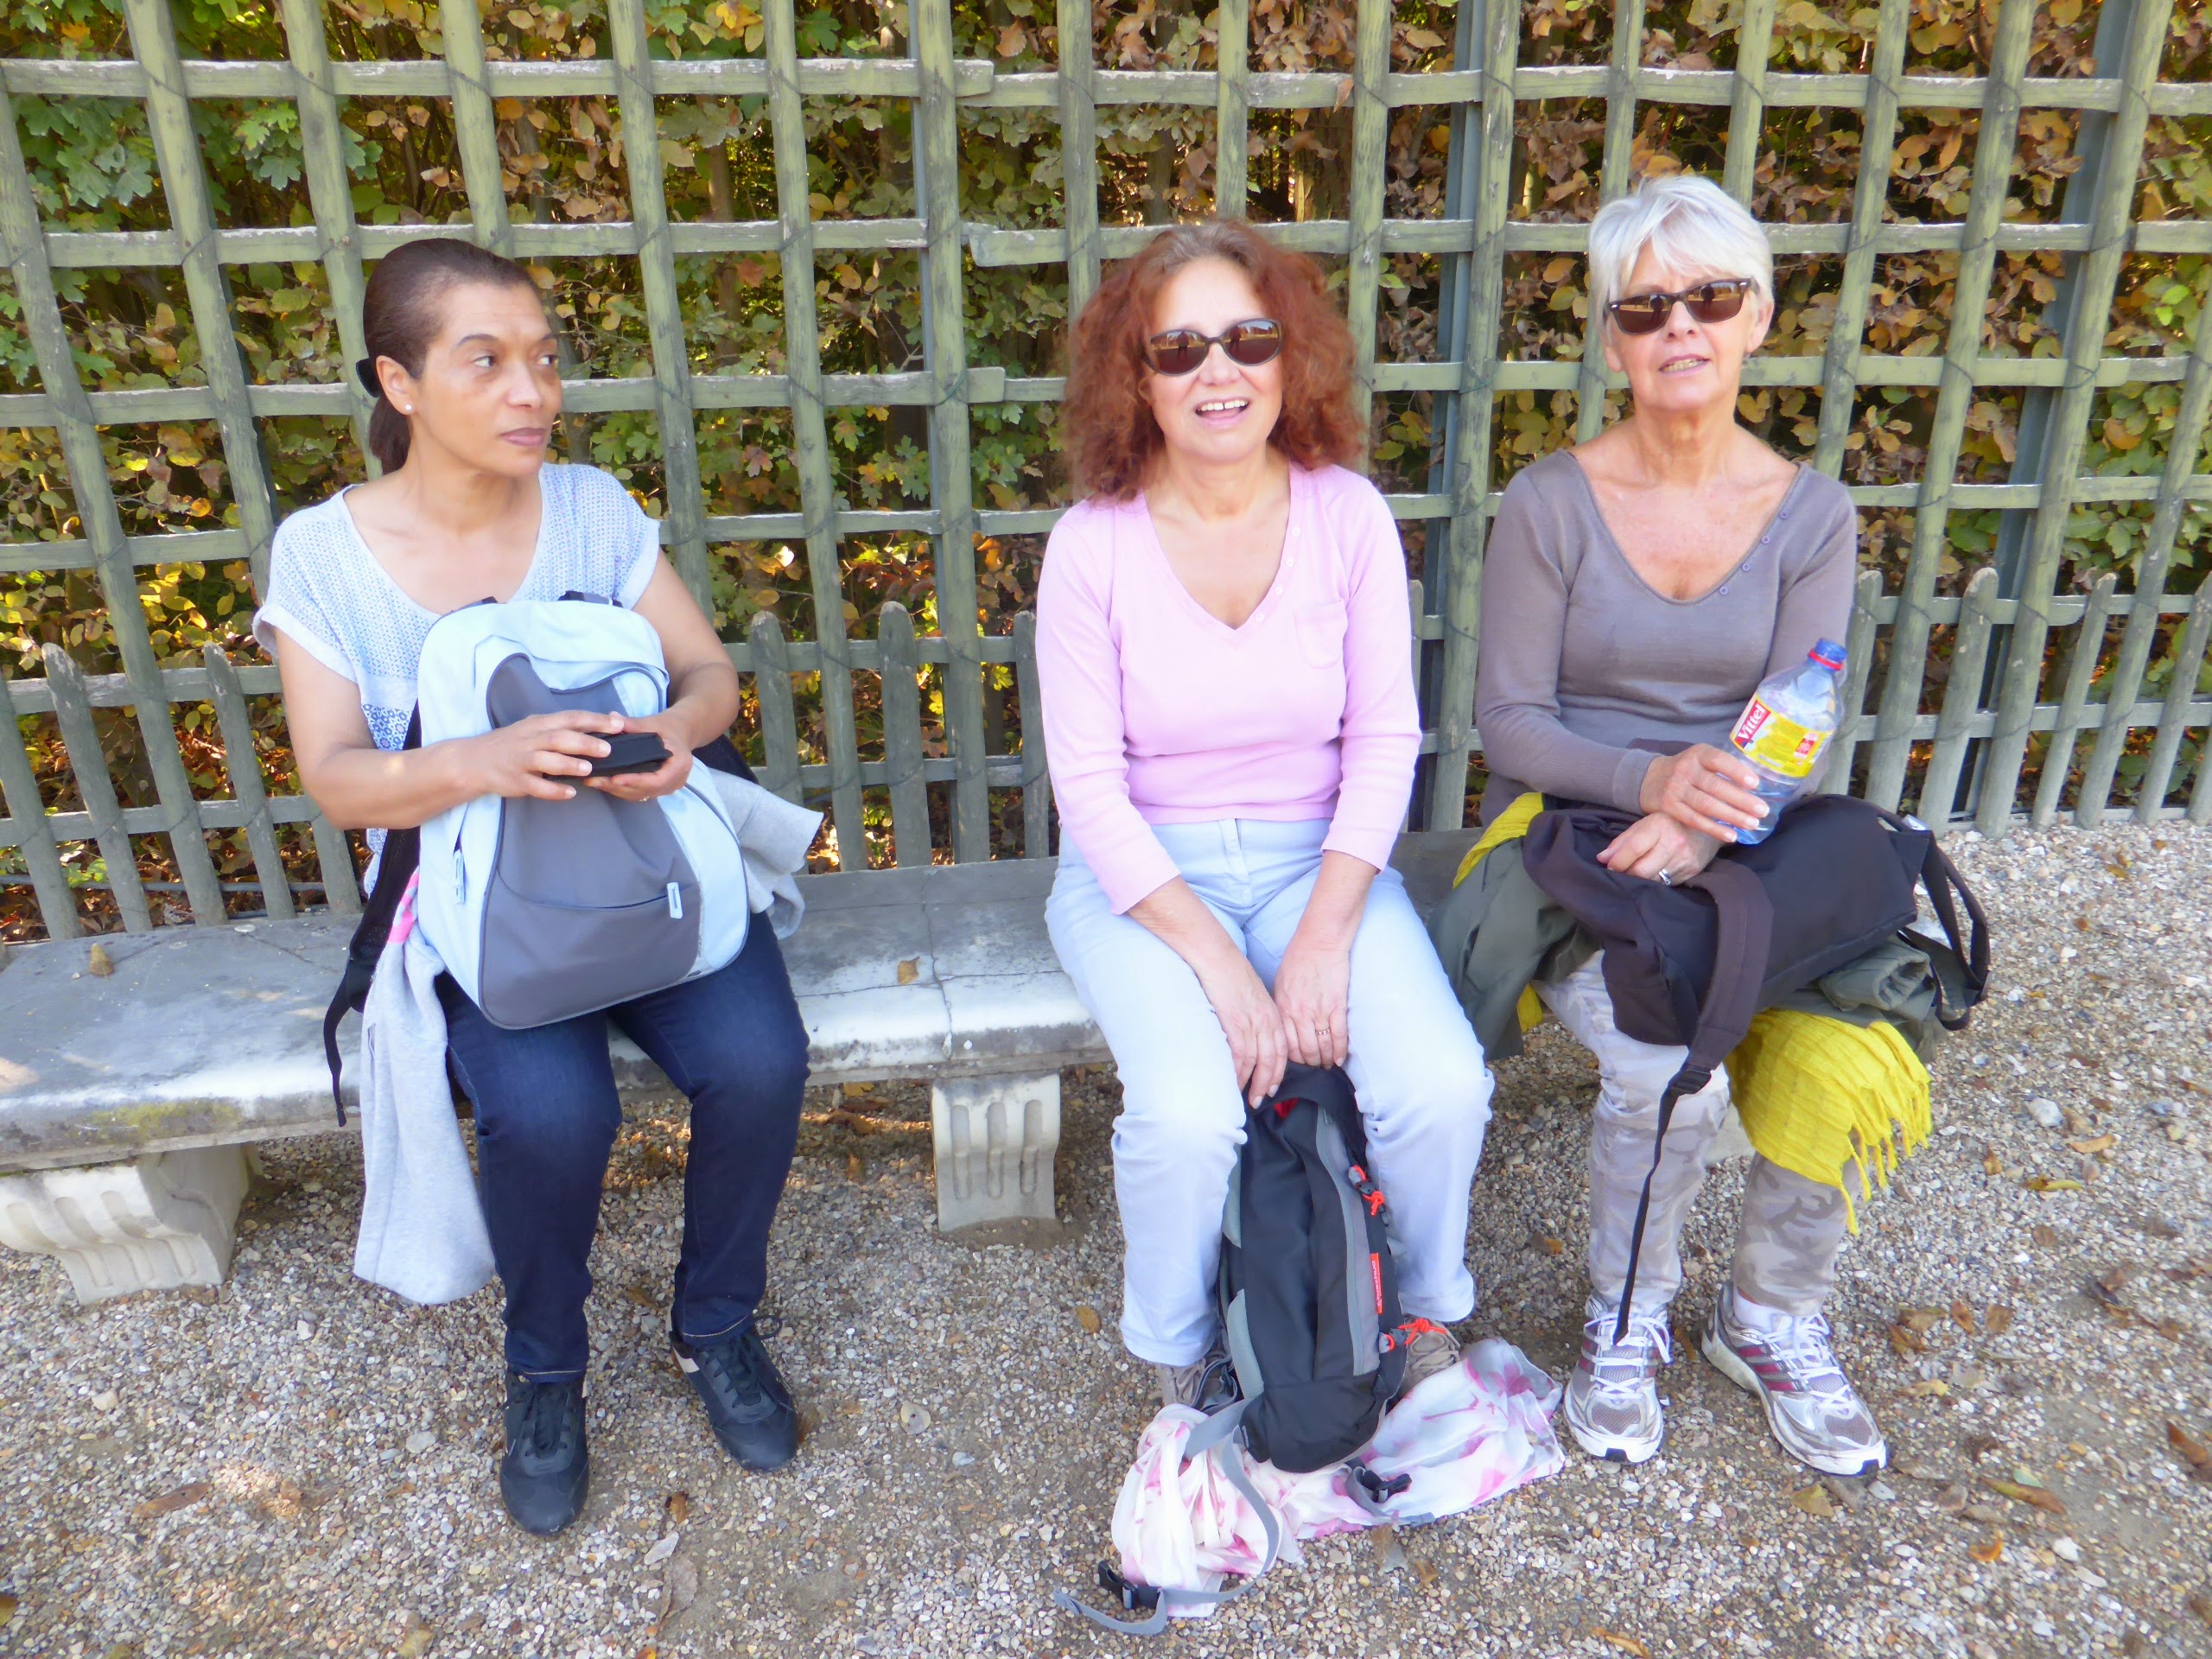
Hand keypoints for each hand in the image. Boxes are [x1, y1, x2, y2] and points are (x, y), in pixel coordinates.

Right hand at [466, 710, 624, 801]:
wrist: (475, 760)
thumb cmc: (513, 744)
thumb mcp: (535, 728)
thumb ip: (563, 727)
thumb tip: (600, 723)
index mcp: (539, 724)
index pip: (570, 718)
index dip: (595, 721)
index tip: (618, 724)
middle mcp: (530, 740)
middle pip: (559, 738)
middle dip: (584, 742)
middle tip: (608, 749)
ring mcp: (521, 760)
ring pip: (545, 760)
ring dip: (567, 764)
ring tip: (588, 769)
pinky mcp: (515, 780)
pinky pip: (535, 786)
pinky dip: (553, 790)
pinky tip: (570, 792)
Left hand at [581, 708, 695, 802]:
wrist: (681, 733)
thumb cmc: (669, 727)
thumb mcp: (654, 723)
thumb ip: (634, 724)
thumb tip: (613, 718)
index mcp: (679, 765)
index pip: (656, 780)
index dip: (634, 781)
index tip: (614, 779)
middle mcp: (676, 781)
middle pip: (645, 790)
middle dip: (618, 787)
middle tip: (594, 780)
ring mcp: (668, 788)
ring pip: (640, 795)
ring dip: (616, 790)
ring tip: (594, 782)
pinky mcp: (659, 790)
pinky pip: (639, 793)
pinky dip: (621, 790)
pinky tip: (604, 783)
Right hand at [1191, 949, 1289, 1107]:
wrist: (1217, 958)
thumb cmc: (1230, 974)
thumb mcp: (1252, 996)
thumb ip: (1256, 1016)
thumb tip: (1251, 1034)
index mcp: (1272, 1014)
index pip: (1282, 1049)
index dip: (1278, 1071)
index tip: (1272, 1086)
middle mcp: (1266, 1022)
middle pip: (1274, 1061)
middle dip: (1268, 1083)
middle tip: (1260, 1099)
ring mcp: (1252, 1024)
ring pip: (1258, 1063)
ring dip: (1254, 1083)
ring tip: (1248, 1098)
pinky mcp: (1236, 1024)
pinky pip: (1241, 1056)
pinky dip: (1239, 1073)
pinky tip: (1235, 1083)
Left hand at [1272, 935, 1349, 1068]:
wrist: (1320, 940)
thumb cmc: (1299, 957)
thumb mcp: (1281, 982)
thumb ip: (1282, 1005)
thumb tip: (1284, 1023)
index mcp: (1283, 1007)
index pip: (1285, 1043)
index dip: (1291, 1059)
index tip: (1297, 1064)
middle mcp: (1299, 1013)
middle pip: (1304, 1050)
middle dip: (1310, 1064)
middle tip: (1315, 1068)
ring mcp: (1318, 1010)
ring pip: (1321, 1046)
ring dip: (1325, 1060)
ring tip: (1328, 1065)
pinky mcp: (1336, 1005)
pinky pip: (1338, 1035)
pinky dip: (1340, 1050)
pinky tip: (1340, 1058)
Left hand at [1598, 812, 1721, 885]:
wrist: (1707, 828)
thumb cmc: (1669, 824)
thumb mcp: (1645, 824)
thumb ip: (1622, 841)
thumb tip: (1602, 859)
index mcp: (1659, 826)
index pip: (1633, 848)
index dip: (1617, 861)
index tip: (1610, 866)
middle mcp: (1674, 843)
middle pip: (1641, 870)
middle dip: (1626, 875)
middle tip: (1621, 873)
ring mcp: (1684, 860)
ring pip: (1652, 880)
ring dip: (1639, 881)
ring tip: (1635, 874)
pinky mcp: (1692, 872)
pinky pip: (1666, 884)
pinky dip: (1654, 883)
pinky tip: (1652, 876)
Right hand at [1638, 743, 1770, 839]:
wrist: (1649, 779)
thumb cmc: (1686, 770)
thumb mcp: (1700, 759)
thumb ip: (1722, 768)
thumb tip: (1756, 786)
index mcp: (1697, 754)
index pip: (1719, 760)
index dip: (1737, 772)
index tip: (1755, 784)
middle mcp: (1685, 769)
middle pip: (1716, 786)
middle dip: (1741, 800)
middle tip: (1762, 811)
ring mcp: (1675, 789)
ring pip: (1707, 805)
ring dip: (1732, 816)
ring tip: (1752, 824)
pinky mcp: (1669, 807)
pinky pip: (1694, 820)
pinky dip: (1714, 829)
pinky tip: (1731, 835)